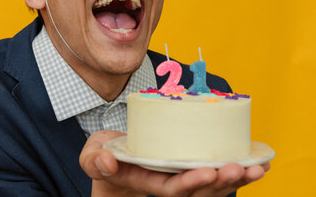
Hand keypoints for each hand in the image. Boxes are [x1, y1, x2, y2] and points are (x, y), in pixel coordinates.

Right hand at [79, 130, 269, 196]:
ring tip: (258, 167)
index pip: (172, 189)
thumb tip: (107, 160)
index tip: (208, 172)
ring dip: (235, 179)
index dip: (191, 183)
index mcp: (145, 181)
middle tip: (241, 167)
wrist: (112, 157)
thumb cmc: (103, 156)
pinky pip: (214, 174)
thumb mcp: (91, 156)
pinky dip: (236, 171)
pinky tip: (257, 163)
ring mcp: (179, 177)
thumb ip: (94, 160)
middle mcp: (166, 183)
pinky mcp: (187, 168)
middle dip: (221, 182)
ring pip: (211, 186)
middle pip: (199, 192)